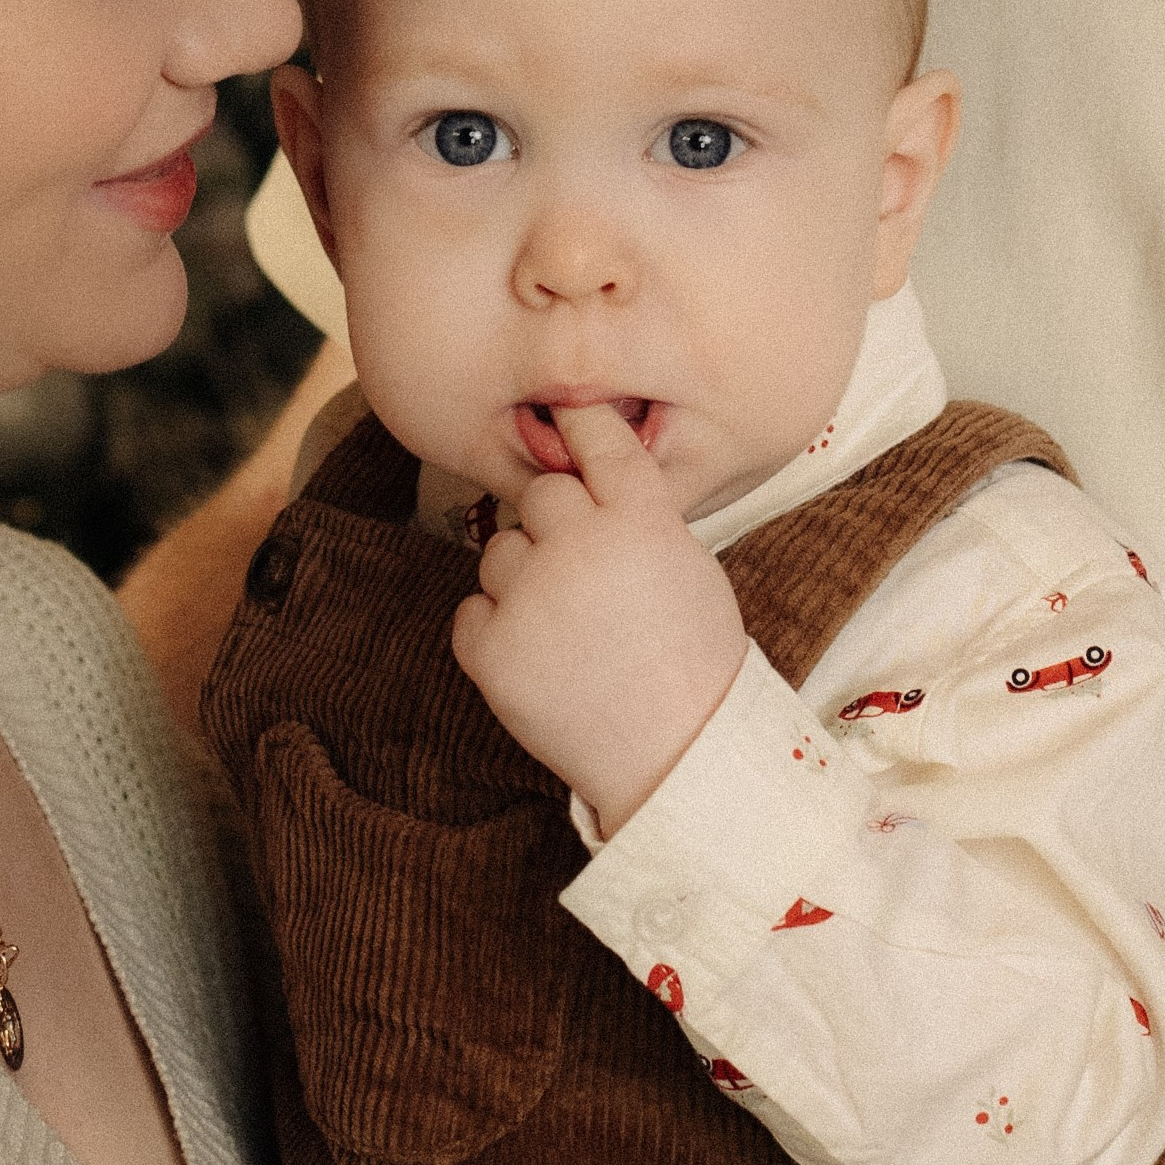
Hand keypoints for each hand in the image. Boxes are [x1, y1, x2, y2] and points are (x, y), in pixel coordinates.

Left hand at [451, 401, 747, 829]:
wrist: (675, 755)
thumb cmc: (693, 663)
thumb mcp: (690, 567)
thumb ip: (639, 517)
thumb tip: (591, 486)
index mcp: (642, 519)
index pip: (598, 440)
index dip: (577, 419)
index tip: (563, 408)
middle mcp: (580, 544)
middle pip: (540, 496)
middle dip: (554, 525)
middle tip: (583, 576)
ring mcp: (530, 595)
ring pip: (500, 553)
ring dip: (522, 580)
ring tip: (567, 631)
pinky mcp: (490, 648)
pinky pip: (472, 611)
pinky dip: (495, 631)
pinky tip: (539, 658)